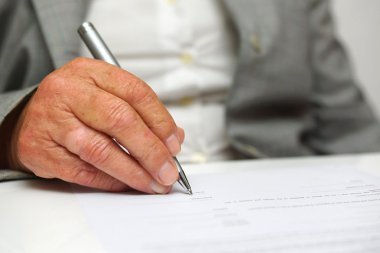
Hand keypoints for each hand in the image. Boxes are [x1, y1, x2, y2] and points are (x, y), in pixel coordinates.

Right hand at [9, 58, 184, 192]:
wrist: (27, 119)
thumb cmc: (72, 107)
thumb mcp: (105, 95)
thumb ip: (140, 113)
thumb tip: (174, 138)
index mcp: (89, 71)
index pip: (135, 92)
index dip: (161, 121)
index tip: (174, 143)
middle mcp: (68, 91)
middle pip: (120, 120)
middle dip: (151, 151)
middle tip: (168, 170)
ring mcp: (51, 121)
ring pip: (102, 150)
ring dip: (134, 172)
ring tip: (153, 183)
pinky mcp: (40, 150)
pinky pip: (84, 171)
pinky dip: (111, 181)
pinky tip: (126, 184)